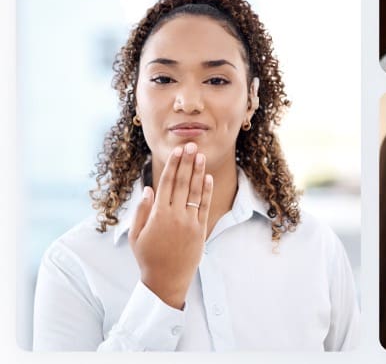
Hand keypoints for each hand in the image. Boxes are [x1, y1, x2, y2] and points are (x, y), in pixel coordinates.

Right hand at [128, 143, 212, 308]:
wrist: (166, 280)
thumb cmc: (148, 257)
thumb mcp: (136, 236)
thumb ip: (142, 211)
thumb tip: (149, 189)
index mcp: (158, 215)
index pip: (167, 183)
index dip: (173, 165)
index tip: (177, 151)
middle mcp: (175, 216)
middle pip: (182, 183)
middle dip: (187, 162)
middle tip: (191, 145)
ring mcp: (190, 222)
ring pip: (195, 192)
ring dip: (198, 172)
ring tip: (201, 156)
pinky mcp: (201, 229)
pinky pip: (205, 206)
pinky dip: (206, 191)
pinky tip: (208, 178)